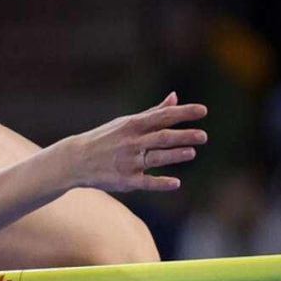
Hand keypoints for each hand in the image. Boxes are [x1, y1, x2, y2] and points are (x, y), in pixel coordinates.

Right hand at [62, 92, 207, 191]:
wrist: (76, 160)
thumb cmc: (104, 139)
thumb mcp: (126, 123)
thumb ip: (153, 113)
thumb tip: (175, 97)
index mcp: (133, 125)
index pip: (163, 116)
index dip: (184, 113)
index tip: (203, 111)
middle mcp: (132, 142)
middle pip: (163, 137)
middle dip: (184, 136)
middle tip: (203, 136)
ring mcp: (128, 162)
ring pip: (156, 158)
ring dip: (175, 155)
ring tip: (192, 153)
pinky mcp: (125, 180)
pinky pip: (146, 182)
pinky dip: (161, 183)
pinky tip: (176, 183)